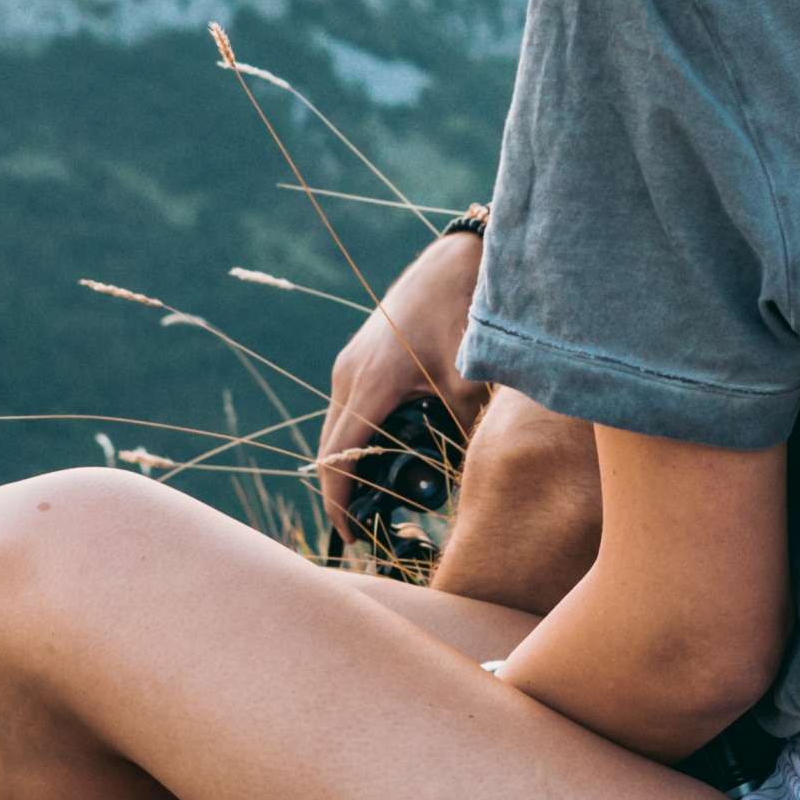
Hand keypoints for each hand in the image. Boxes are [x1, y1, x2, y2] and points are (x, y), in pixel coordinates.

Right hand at [317, 229, 487, 529]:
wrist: (454, 262)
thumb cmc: (463, 316)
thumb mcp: (470, 380)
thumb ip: (464, 430)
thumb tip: (468, 478)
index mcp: (372, 384)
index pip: (338, 459)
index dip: (338, 503)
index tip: (350, 537)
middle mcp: (349, 375)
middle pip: (329, 449)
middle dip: (340, 492)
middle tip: (365, 531)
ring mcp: (349, 364)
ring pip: (336, 429)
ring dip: (346, 465)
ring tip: (373, 502)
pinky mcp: (357, 357)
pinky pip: (347, 409)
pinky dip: (355, 439)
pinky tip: (382, 457)